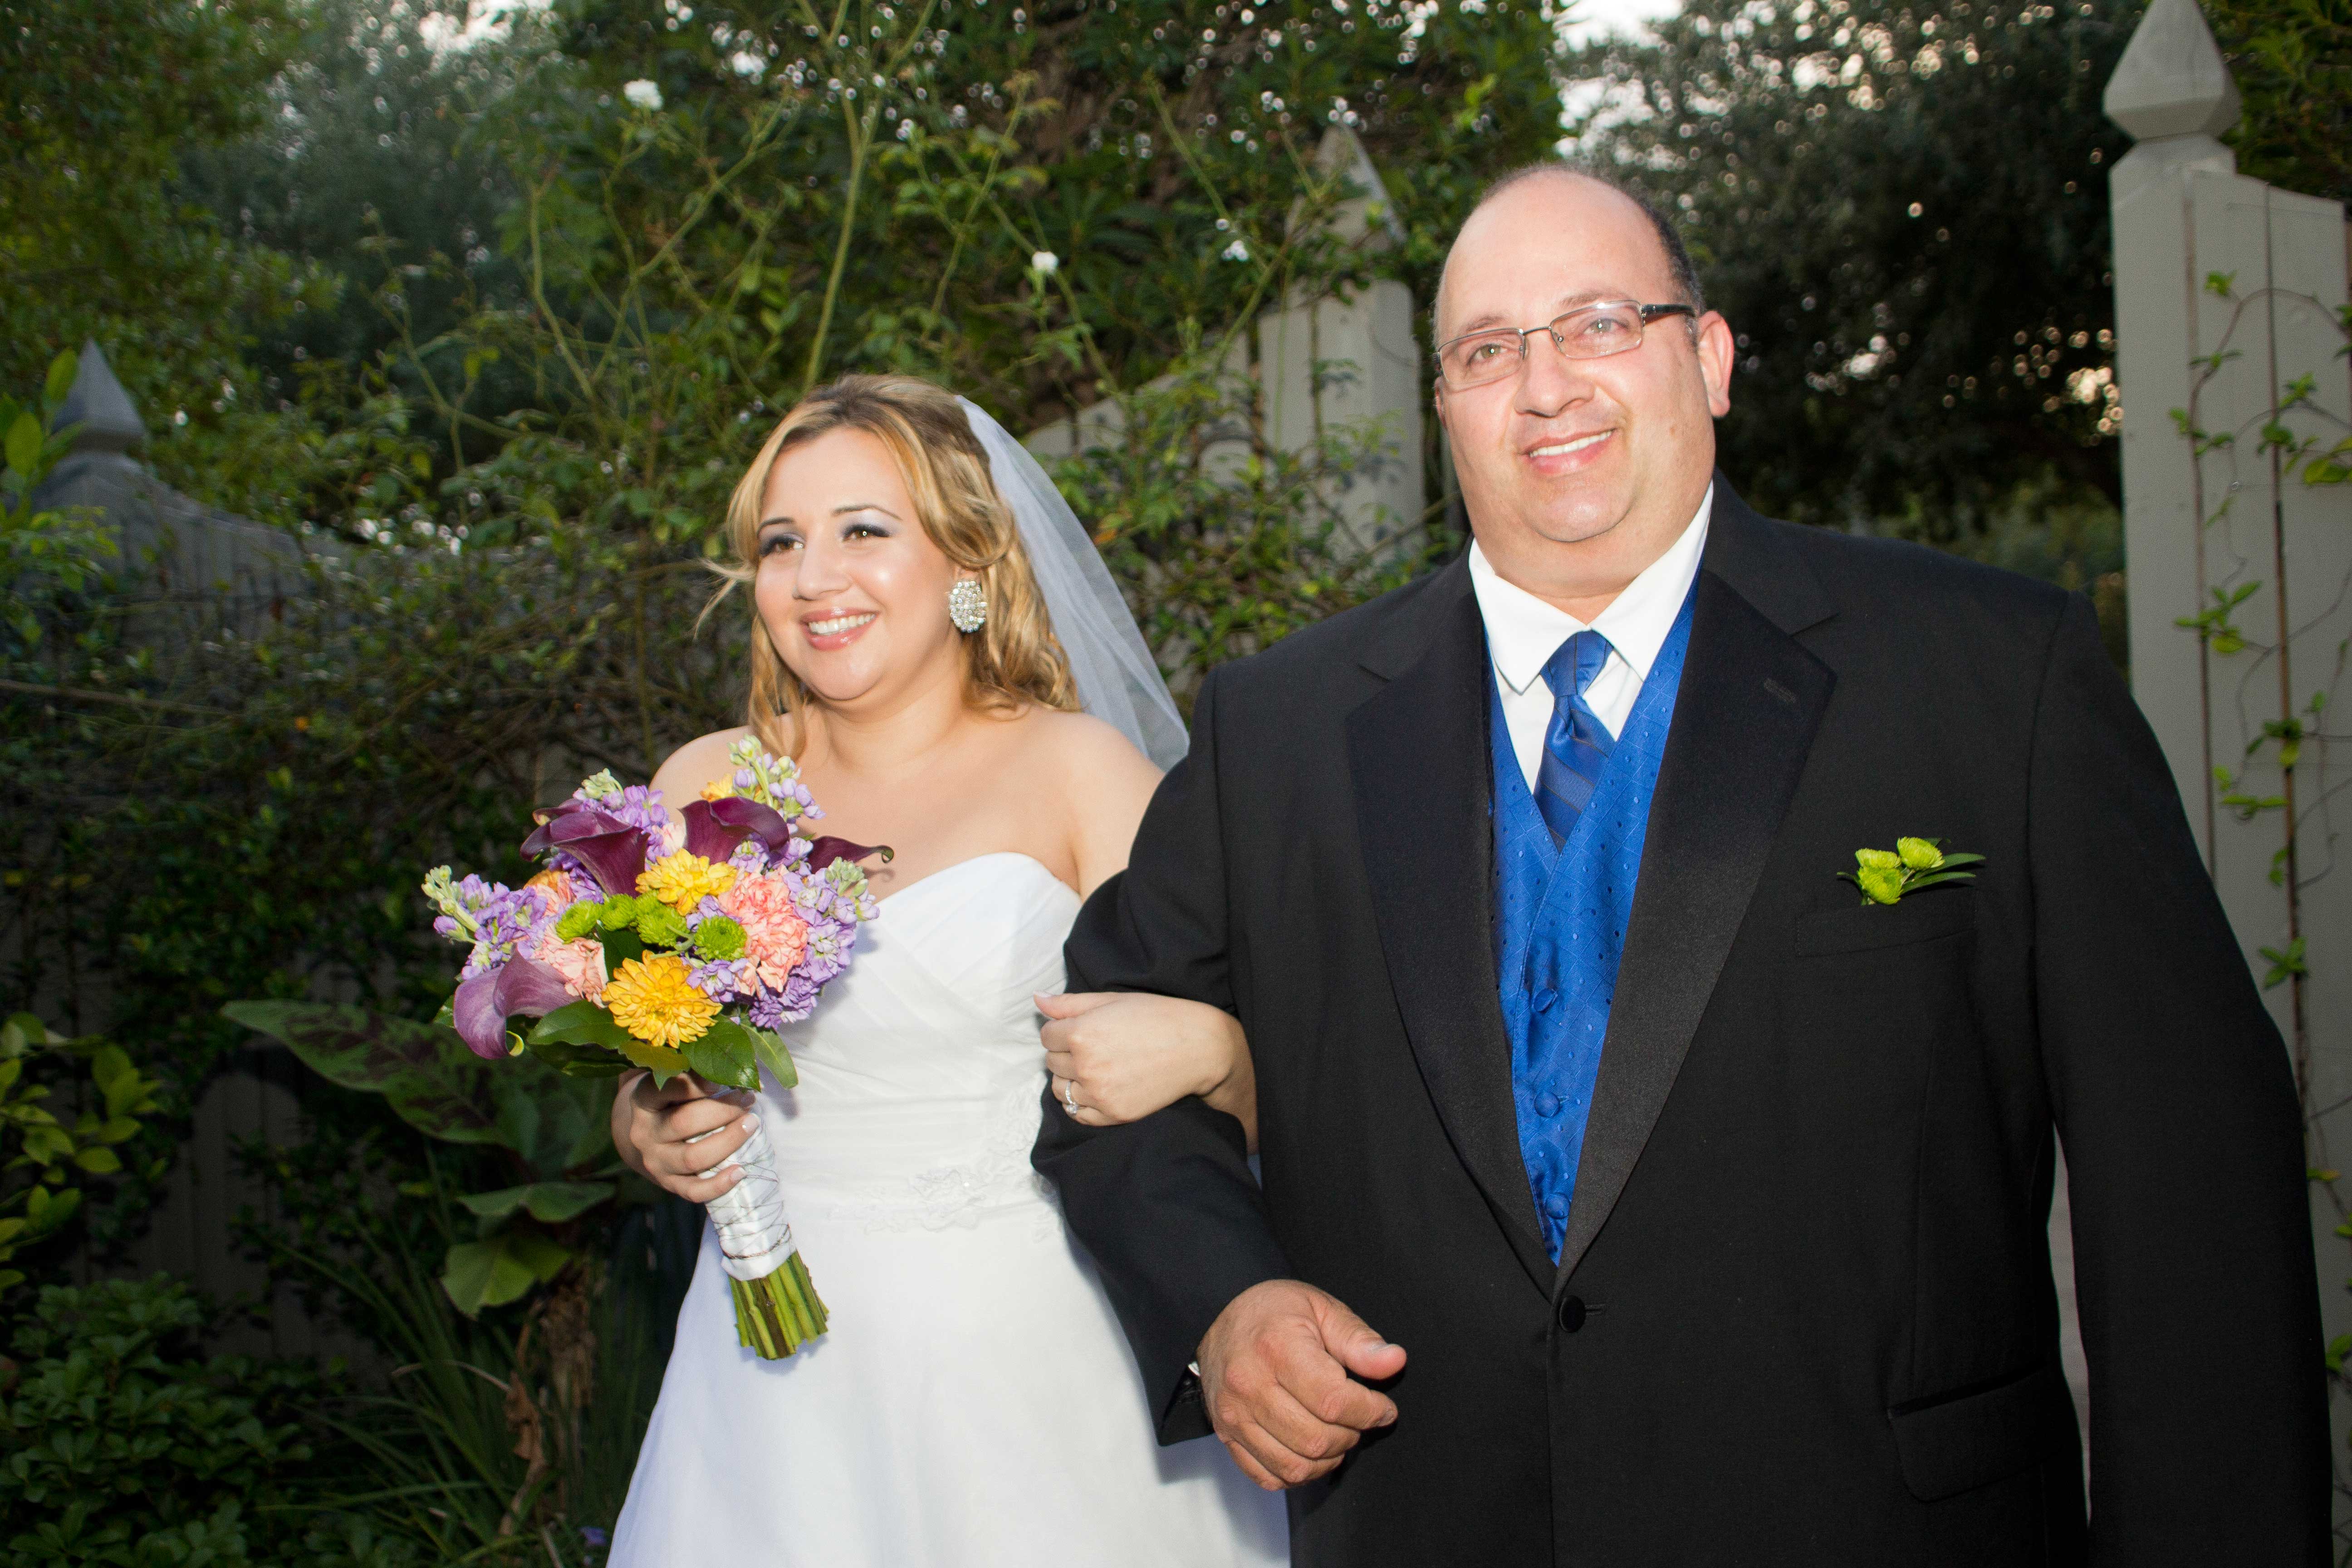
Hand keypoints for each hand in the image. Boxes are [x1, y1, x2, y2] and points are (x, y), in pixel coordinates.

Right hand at [610, 1068, 759, 1203]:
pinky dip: (719, 1185)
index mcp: (644, 1100)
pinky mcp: (668, 1184)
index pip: (665, 1089)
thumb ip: (696, 1073)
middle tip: (748, 1099)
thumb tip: (737, 1067)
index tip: (722, 1080)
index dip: (696, 1084)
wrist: (650, 1135)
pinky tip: (741, 1171)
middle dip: (723, 1111)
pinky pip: (693, 1191)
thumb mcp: (675, 1080)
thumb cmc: (673, 1099)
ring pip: (692, 1158)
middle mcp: (645, 1132)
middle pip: (684, 1123)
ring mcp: (656, 1161)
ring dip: (728, 1141)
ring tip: (752, 1124)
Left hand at [1039, 991, 1255, 1135]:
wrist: (1200, 1048)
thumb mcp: (1113, 1000)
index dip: (1062, 1030)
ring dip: (1070, 1079)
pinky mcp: (1114, 1114)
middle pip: (1052, 1062)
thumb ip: (1070, 1003)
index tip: (1082, 1028)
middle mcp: (1086, 1065)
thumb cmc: (1157, 1017)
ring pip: (1061, 1090)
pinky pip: (1079, 1115)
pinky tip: (1098, 1089)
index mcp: (1082, 1032)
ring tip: (1095, 1068)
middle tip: (1094, 1046)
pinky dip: (1081, 1103)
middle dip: (1066, 1053)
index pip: (1047, 1036)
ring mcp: (1100, 1093)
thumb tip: (1037, 1000)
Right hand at [1197, 1279, 1407, 1490]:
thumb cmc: (1275, 1312)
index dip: (1370, 1411)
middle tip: (1359, 1417)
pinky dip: (1299, 1474)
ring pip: (1295, 1466)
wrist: (1219, 1317)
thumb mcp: (1322, 1309)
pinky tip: (1311, 1450)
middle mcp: (1250, 1385)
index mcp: (1277, 1348)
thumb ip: (1359, 1340)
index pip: (1333, 1401)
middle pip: (1316, 1439)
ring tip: (1338, 1433)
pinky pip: (1270, 1476)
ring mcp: (1235, 1415)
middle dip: (1352, 1435)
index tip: (1383, 1407)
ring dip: (1329, 1458)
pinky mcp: (1227, 1435)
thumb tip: (1395, 1361)